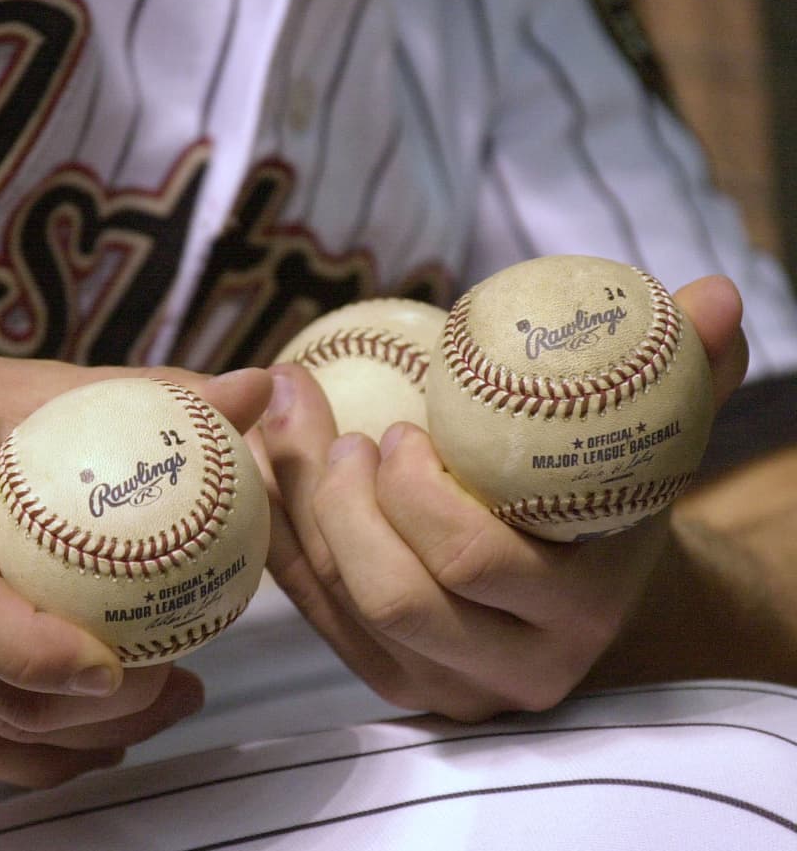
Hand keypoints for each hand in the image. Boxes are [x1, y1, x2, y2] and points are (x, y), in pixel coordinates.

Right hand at [0, 341, 272, 785]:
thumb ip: (136, 396)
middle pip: (0, 697)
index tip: (136, 662)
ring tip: (162, 697)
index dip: (54, 658)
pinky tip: (92, 733)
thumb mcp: (10, 387)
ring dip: (83, 734)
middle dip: (109, 707)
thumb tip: (252, 392)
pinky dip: (31, 751)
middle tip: (186, 675)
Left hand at [259, 275, 747, 720]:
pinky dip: (280, 542)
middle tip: (329, 428)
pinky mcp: (389, 682)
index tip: (396, 425)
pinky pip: (314, 616)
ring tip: (285, 433)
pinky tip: (265, 472)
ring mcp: (440, 687)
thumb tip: (716, 294)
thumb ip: (687, 377)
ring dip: (296, 516)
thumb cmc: (611, 512)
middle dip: (340, 506)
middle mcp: (506, 671)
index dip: (417, 494)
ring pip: (340, 609)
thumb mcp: (649, 449)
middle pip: (393, 596)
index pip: (475, 562)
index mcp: (573, 614)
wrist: (595, 602)